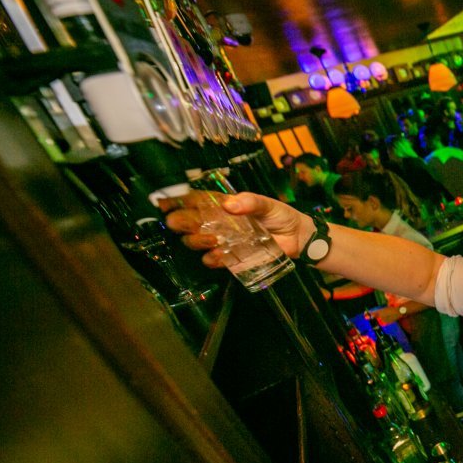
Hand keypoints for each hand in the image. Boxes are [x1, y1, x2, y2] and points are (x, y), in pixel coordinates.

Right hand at [162, 191, 310, 266]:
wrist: (298, 238)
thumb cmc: (282, 216)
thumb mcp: (268, 204)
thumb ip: (251, 202)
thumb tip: (230, 204)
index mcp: (225, 206)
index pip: (196, 201)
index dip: (178, 202)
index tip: (164, 203)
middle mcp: (219, 222)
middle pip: (190, 222)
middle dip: (180, 222)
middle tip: (176, 222)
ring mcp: (224, 240)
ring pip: (197, 241)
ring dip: (197, 240)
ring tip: (211, 238)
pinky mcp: (232, 257)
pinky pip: (213, 260)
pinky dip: (212, 258)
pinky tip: (217, 255)